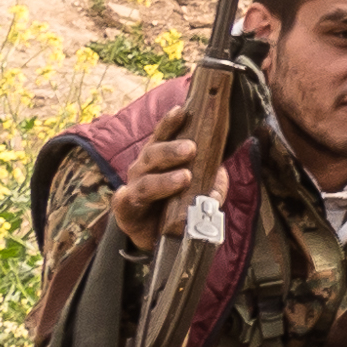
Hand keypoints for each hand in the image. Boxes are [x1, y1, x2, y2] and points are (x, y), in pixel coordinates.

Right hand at [106, 121, 205, 253]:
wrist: (156, 236)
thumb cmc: (176, 205)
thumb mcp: (198, 191)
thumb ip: (212, 182)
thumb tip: (221, 174)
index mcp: (159, 158)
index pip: (164, 136)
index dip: (171, 123)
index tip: (182, 110)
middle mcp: (144, 168)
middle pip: (153, 153)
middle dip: (172, 149)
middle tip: (192, 147)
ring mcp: (133, 187)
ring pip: (146, 180)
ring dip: (165, 178)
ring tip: (185, 177)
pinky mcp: (125, 208)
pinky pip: (129, 200)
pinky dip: (134, 197)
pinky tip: (136, 195)